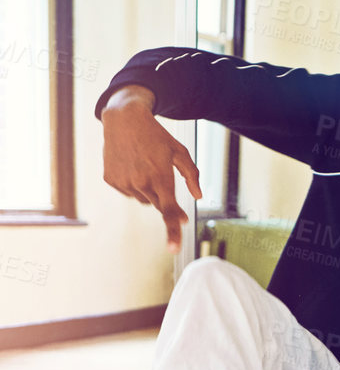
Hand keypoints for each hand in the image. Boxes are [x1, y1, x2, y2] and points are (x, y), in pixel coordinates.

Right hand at [101, 87, 200, 248]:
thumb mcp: (180, 151)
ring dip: (147, 188)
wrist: (124, 120)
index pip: (168, 210)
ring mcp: (123, 183)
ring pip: (143, 199)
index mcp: (160, 177)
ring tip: (145, 165)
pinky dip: (133, 184)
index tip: (174, 248)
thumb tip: (198, 196)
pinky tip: (132, 165)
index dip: (173, 228)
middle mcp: (140, 183)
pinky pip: (128, 192)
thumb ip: (191, 176)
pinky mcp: (111, 180)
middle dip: (163, 195)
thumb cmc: (157, 136)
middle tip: (159, 172)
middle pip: (158, 204)